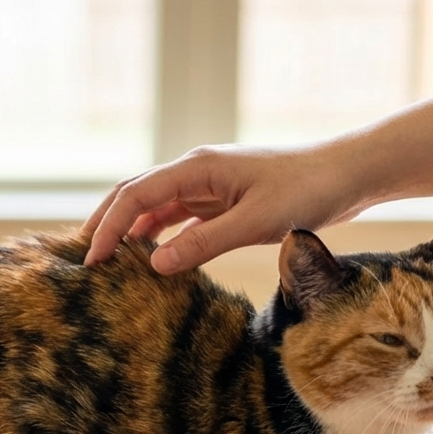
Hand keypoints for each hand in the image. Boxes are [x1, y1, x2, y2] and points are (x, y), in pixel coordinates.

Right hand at [83, 144, 363, 273]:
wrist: (347, 175)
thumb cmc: (307, 191)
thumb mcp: (254, 222)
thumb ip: (203, 244)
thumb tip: (154, 265)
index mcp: (197, 168)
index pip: (136, 194)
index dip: (109, 226)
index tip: (92, 260)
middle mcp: (195, 173)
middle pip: (135, 195)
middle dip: (106, 224)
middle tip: (85, 260)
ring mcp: (207, 187)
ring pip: (153, 209)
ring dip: (129, 233)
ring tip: (109, 264)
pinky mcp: (220, 203)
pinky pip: (177, 220)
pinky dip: (158, 239)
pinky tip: (150, 261)